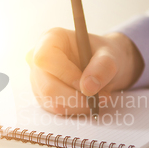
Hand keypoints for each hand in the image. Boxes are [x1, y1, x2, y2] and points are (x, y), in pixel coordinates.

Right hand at [26, 28, 143, 114]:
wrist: (102, 66)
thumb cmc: (103, 54)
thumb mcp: (110, 55)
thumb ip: (102, 67)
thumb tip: (88, 87)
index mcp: (51, 39)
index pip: (45, 59)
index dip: (65, 74)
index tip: (87, 84)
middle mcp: (38, 59)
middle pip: (47, 86)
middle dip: (76, 97)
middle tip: (100, 97)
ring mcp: (38, 79)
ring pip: (52, 100)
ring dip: (79, 104)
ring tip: (99, 97)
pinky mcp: (43, 95)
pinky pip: (56, 108)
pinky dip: (76, 109)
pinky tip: (89, 101)